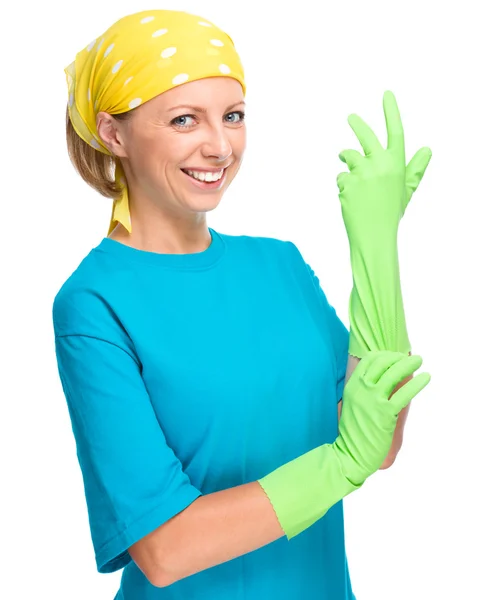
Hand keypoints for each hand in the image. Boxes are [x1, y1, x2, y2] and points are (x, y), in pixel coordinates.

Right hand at [333, 350, 430, 484]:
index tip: (396, 356)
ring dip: (409, 364)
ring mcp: (373, 400)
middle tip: (410, 359)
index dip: (385, 354)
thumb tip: (379, 381)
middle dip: (398, 357)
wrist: (350, 454)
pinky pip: (404, 393)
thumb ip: (363, 392)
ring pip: (393, 374)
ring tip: (420, 361)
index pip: (369, 360)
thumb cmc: (353, 433)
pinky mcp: (386, 414)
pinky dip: (417, 383)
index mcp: (352, 386)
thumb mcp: (352, 405)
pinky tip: (426, 378)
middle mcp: (361, 389)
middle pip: (382, 362)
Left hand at [337, 91, 431, 245]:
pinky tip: (351, 200)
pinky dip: (344, 186)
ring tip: (354, 181)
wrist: (375, 235)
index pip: (395, 131)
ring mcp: (362, 173)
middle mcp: (380, 165)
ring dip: (347, 163)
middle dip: (357, 124)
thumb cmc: (391, 212)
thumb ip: (415, 168)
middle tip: (350, 117)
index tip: (386, 94)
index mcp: (396, 164)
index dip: (391, 111)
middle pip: (365, 137)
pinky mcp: (347, 183)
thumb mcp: (406, 190)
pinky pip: (341, 177)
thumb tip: (427, 149)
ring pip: (348, 157)